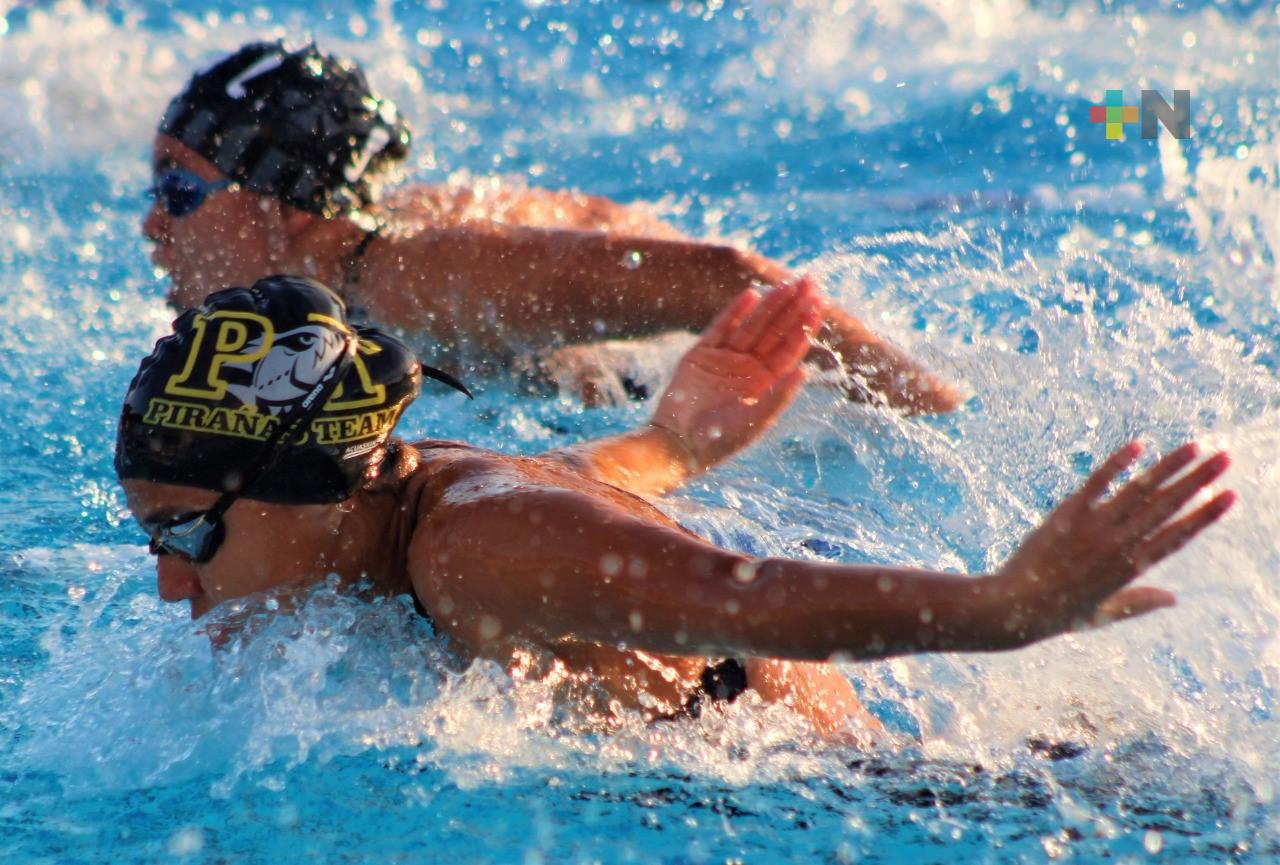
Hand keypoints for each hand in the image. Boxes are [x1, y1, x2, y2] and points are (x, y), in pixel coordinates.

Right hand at [650, 277, 824, 471]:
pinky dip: (735, 311)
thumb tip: (806, 371)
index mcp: (765, 382)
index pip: (789, 348)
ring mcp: (725, 358)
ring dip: (770, 304)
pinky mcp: (701, 353)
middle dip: (793, 307)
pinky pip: (721, 327)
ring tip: (787, 284)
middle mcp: (748, 367)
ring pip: (752, 324)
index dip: (804, 325)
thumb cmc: (721, 439)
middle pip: (775, 330)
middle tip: (809, 282)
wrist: (679, 444)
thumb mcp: (756, 420)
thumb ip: (780, 395)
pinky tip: (751, 294)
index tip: (818, 304)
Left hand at [988, 442, 1234, 645]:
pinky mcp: (1067, 513)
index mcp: (1132, 567)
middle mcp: (1119, 543)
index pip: (1178, 535)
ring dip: (1170, 465)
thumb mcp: (1104, 614)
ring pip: (1140, 489)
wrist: (1015, 606)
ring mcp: (1093, 525)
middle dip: (1199, 479)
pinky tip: (1139, 445)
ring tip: (1196, 446)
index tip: (1229, 494)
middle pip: (1167, 505)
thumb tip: (1174, 599)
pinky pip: (1097, 482)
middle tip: (1225, 457)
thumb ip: (1140, 603)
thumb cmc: (1059, 614)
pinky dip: (1118, 462)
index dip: (1206, 514)